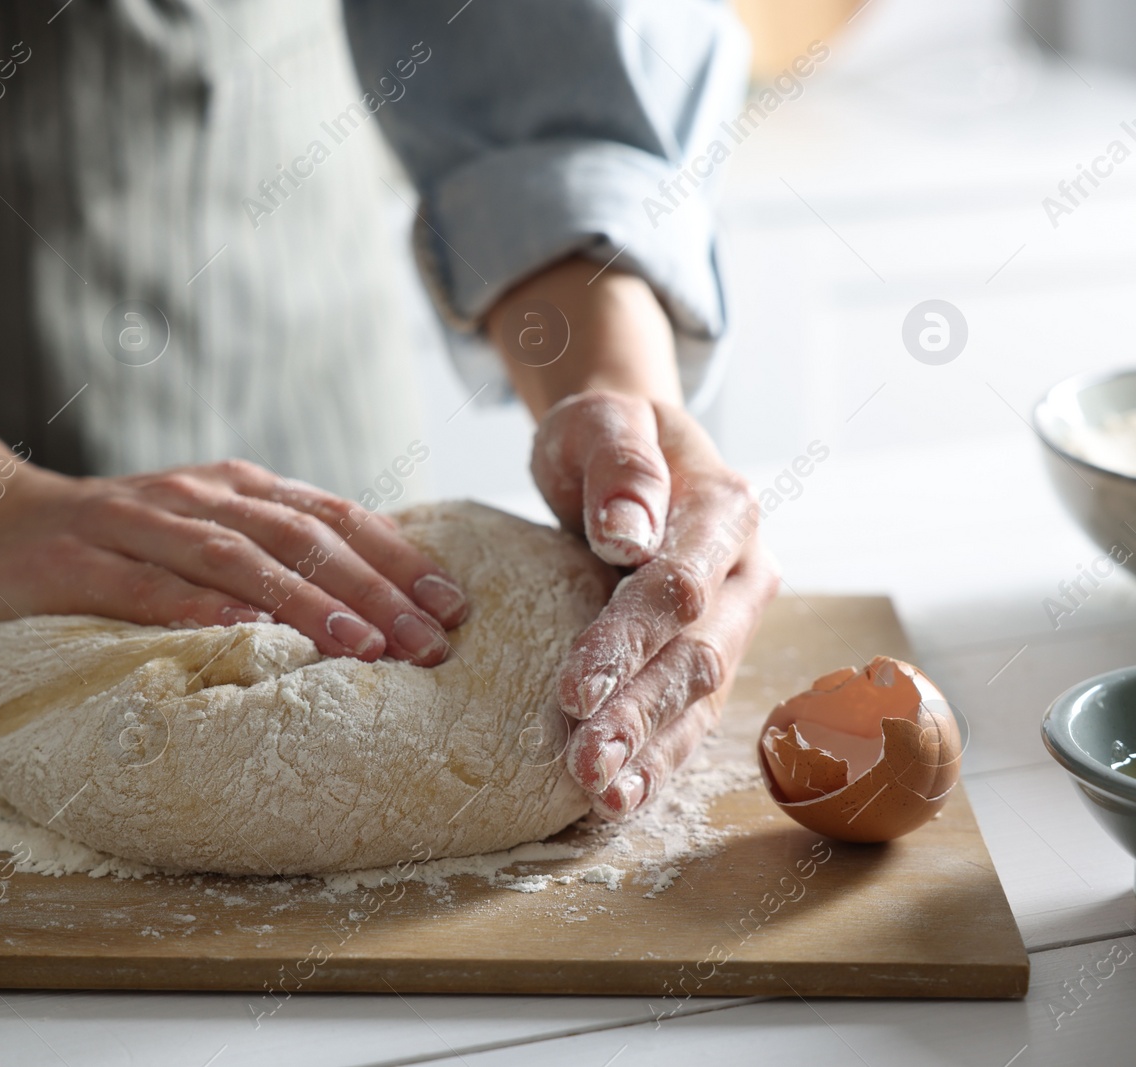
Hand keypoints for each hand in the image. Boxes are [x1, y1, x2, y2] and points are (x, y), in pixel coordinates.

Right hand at [0, 349, 466, 664]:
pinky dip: (207, 613)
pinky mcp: (86, 564)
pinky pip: (153, 590)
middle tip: (434, 639)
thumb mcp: (199, 530)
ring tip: (367, 646)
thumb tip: (366, 598)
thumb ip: (267, 550)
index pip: (333, 516)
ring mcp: (141, 527)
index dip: (397, 556)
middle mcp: (199, 498)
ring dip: (310, 603)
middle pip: (303, 538)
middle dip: (375, 588)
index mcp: (235, 489)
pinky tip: (252, 640)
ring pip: (240, 561)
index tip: (454, 601)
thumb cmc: (112, 540)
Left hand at [534, 391, 778, 816]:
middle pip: (695, 655)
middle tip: (584, 763)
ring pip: (697, 698)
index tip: (575, 685)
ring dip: (649, 751)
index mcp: (725, 510)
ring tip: (600, 795)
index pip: (681, 585)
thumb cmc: (606, 433)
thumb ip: (621, 466)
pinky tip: (618, 800)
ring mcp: (731, 621)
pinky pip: (689, 717)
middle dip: (639, 714)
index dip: (630, 639)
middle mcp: (743, 573)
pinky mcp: (705, 656)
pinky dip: (656, 761)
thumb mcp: (603, 420)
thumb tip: (628, 535)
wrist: (625, 449)